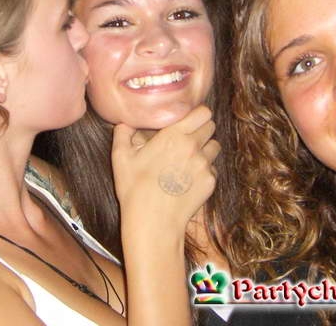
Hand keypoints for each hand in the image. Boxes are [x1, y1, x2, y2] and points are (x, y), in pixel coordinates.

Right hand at [111, 105, 219, 231]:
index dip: (197, 114)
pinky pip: (213, 169)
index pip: (202, 112)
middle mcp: (193, 146)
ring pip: (215, 147)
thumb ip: (123, 133)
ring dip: (205, 149)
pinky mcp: (210, 182)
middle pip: (211, 126)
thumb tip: (124, 122)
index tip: (188, 119)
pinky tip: (188, 180)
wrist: (153, 222)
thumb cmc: (134, 189)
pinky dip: (204, 171)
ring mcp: (205, 165)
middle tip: (187, 139)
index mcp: (174, 135)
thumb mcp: (120, 158)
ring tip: (188, 160)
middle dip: (201, 129)